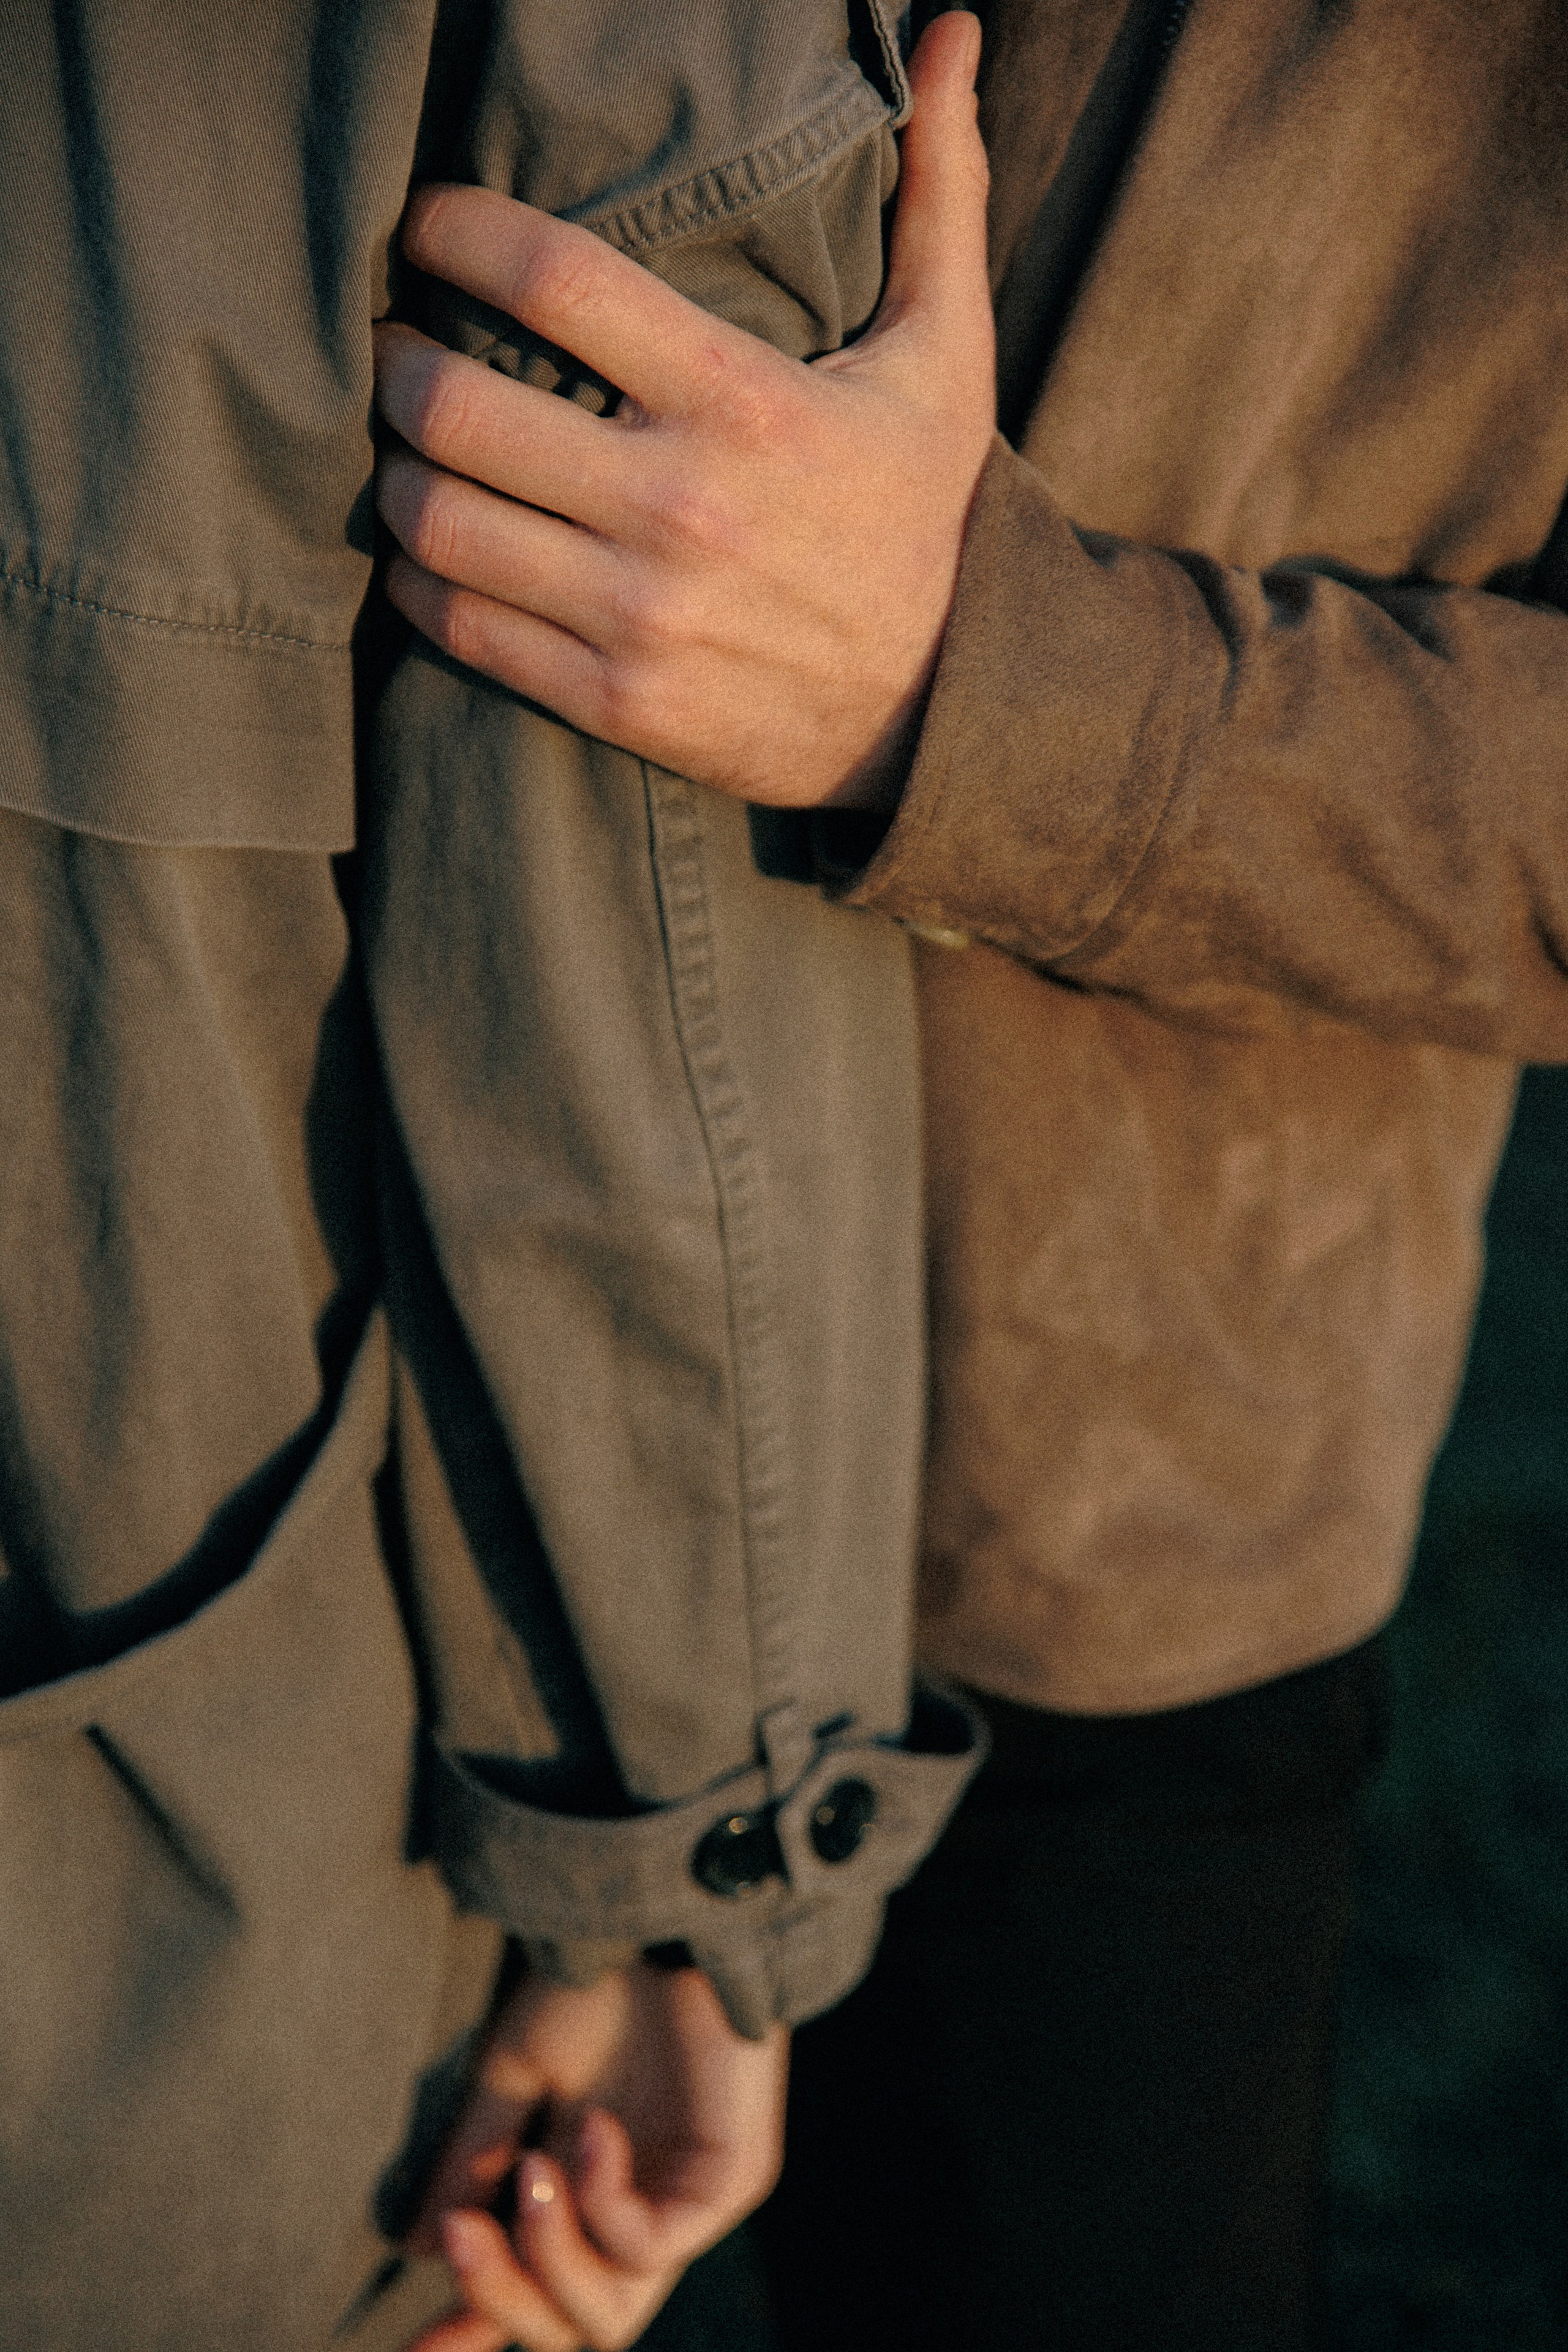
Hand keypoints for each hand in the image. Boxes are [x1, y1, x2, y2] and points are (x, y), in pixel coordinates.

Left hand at [373, 12, 992, 812]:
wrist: (948, 710)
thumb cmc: (927, 517)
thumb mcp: (947, 355)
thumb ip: (938, 192)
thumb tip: (955, 29)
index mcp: (746, 402)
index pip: (553, 280)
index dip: (457, 231)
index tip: (428, 224)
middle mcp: (682, 510)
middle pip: (457, 408)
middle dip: (396, 365)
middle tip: (397, 347)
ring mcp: (641, 615)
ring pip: (438, 524)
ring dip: (394, 473)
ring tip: (407, 447)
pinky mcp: (617, 700)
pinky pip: (461, 628)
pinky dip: (418, 583)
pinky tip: (429, 550)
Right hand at [402, 1958, 788, 2351]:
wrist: (661, 1914)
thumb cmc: (596, 1979)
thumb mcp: (514, 2072)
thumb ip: (474, 2160)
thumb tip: (422, 2247)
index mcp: (589, 2191)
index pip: (538, 2294)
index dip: (477, 2327)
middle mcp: (642, 2212)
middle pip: (570, 2327)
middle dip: (501, 2300)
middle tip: (461, 2233)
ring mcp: (689, 2203)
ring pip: (612, 2317)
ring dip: (548, 2256)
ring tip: (530, 2169)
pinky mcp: (731, 2183)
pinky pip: (649, 2245)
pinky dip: (602, 2200)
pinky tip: (594, 2128)